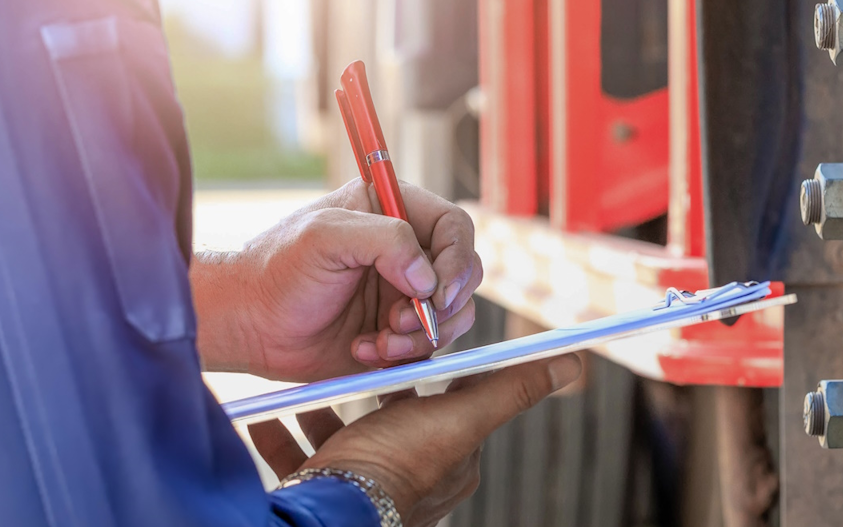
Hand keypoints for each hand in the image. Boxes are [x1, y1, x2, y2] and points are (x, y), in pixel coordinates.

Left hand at [193, 179, 482, 381]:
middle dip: (440, 306)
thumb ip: (385, 240)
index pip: (454, 227)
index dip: (457, 260)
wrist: (250, 324)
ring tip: (379, 343)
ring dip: (421, 336)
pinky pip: (429, 348)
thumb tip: (428, 276)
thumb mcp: (324, 237)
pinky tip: (364, 351)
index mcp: (392, 210)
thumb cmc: (276, 270)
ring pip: (454, 316)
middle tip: (399, 321)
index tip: (436, 292)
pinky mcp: (399, 331)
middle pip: (464, 274)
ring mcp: (405, 292)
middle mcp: (406, 250)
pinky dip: (404, 356)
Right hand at [250, 355, 582, 526]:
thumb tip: (572, 362)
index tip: (404, 334)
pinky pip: (302, 456)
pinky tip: (269, 413)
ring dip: (320, 407)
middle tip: (349, 351)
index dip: (425, 365)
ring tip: (303, 384)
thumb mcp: (458, 416)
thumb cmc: (397, 464)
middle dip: (365, 382)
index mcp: (447, 458)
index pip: (443, 399)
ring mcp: (363, 484)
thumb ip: (510, 388)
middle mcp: (409, 474)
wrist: (329, 512)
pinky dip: (284, 434)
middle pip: (388, 415)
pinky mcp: (323, 490)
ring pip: (341, 435)